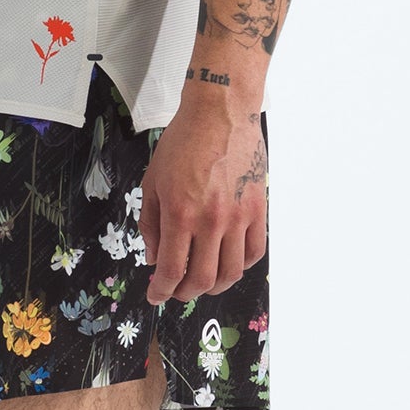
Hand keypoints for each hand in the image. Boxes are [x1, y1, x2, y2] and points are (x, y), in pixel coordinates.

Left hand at [140, 93, 267, 303]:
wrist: (220, 113)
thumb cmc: (183, 142)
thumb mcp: (153, 182)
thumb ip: (152, 224)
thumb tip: (155, 259)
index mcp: (180, 214)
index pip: (172, 270)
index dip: (162, 291)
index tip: (156, 296)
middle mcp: (211, 220)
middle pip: (203, 279)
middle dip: (185, 293)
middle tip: (176, 291)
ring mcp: (238, 217)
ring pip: (231, 272)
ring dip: (215, 286)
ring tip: (203, 283)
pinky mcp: (257, 209)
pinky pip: (254, 251)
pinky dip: (241, 266)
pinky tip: (228, 262)